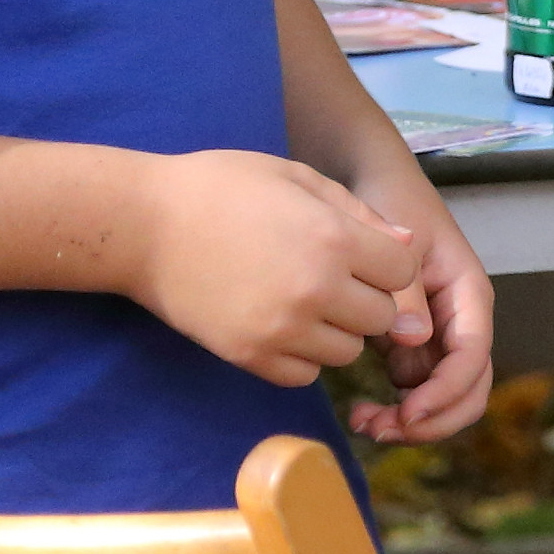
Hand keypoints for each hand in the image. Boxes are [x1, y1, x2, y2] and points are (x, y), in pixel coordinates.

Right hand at [133, 151, 425, 385]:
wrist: (142, 225)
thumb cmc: (221, 187)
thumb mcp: (296, 178)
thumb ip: (359, 213)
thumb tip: (411, 246)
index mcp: (333, 238)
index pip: (404, 273)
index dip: (387, 263)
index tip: (360, 253)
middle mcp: (316, 290)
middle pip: (383, 318)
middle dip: (367, 299)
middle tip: (331, 277)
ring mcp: (283, 329)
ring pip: (348, 351)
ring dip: (338, 330)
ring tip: (303, 299)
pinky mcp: (251, 356)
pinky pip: (306, 375)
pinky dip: (303, 355)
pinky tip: (280, 323)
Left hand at [341, 165, 496, 443]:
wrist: (370, 181)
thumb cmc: (390, 201)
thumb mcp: (400, 240)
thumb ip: (406, 292)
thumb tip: (415, 341)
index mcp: (468, 293)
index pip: (473, 356)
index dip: (446, 392)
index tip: (408, 414)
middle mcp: (460, 321)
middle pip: (469, 389)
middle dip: (434, 419)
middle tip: (384, 430)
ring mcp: (438, 335)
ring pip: (443, 396)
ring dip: (413, 420)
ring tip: (366, 423)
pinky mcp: (412, 343)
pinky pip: (415, 389)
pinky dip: (395, 407)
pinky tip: (362, 409)